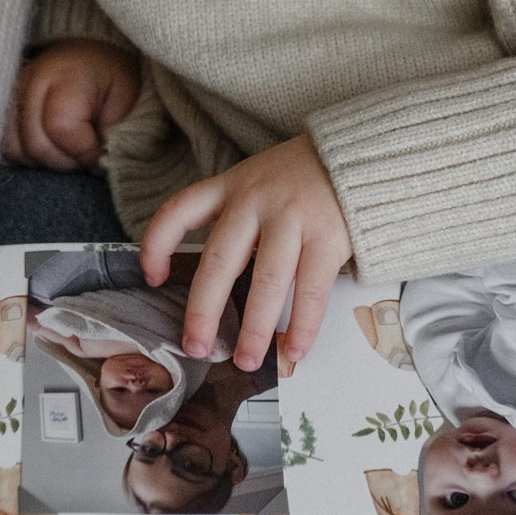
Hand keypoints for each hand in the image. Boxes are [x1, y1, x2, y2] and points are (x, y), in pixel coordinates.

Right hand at [1, 39, 139, 170]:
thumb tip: (91, 166)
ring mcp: (11, 92)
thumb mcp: (125, 104)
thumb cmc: (113, 82)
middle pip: (35, 144)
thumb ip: (109, 136)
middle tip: (84, 150)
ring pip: (14, 148)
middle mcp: (30, 79)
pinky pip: (5, 144)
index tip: (99, 148)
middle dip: (65, 159)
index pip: (60, 128)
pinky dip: (27, 153)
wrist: (94, 61)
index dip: (83, 150)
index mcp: (66, 73)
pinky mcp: (2, 105)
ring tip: (66, 145)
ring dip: (44, 158)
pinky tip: (48, 144)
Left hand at [142, 133, 352, 369]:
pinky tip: (296, 350)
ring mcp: (293, 218)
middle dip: (204, 310)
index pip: (180, 210)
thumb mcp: (259, 179)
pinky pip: (311, 289)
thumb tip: (219, 281)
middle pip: (219, 260)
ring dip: (255, 329)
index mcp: (232, 185)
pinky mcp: (329, 235)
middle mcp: (256, 200)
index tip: (153, 278)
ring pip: (267, 282)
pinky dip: (303, 326)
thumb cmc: (305, 176)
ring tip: (246, 360)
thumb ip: (237, 216)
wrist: (362, 154)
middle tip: (196, 347)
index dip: (158, 244)